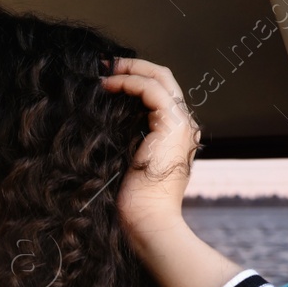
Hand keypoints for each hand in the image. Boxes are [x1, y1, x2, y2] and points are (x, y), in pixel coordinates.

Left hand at [102, 57, 201, 242]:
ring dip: (131, 69)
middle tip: (106, 65)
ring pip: (162, 78)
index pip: (160, 95)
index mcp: (175, 136)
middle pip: (165, 80)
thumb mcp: (128, 164)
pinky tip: (109, 85)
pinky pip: (152, 91)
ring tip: (104, 69)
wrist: (148, 221)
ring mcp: (182, 125)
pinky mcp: (173, 126)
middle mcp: (183, 126)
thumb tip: (103, 126)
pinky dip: (130, 83)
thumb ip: (127, 143)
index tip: (108, 78)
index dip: (135, 80)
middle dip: (135, 67)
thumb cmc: (134, 203)